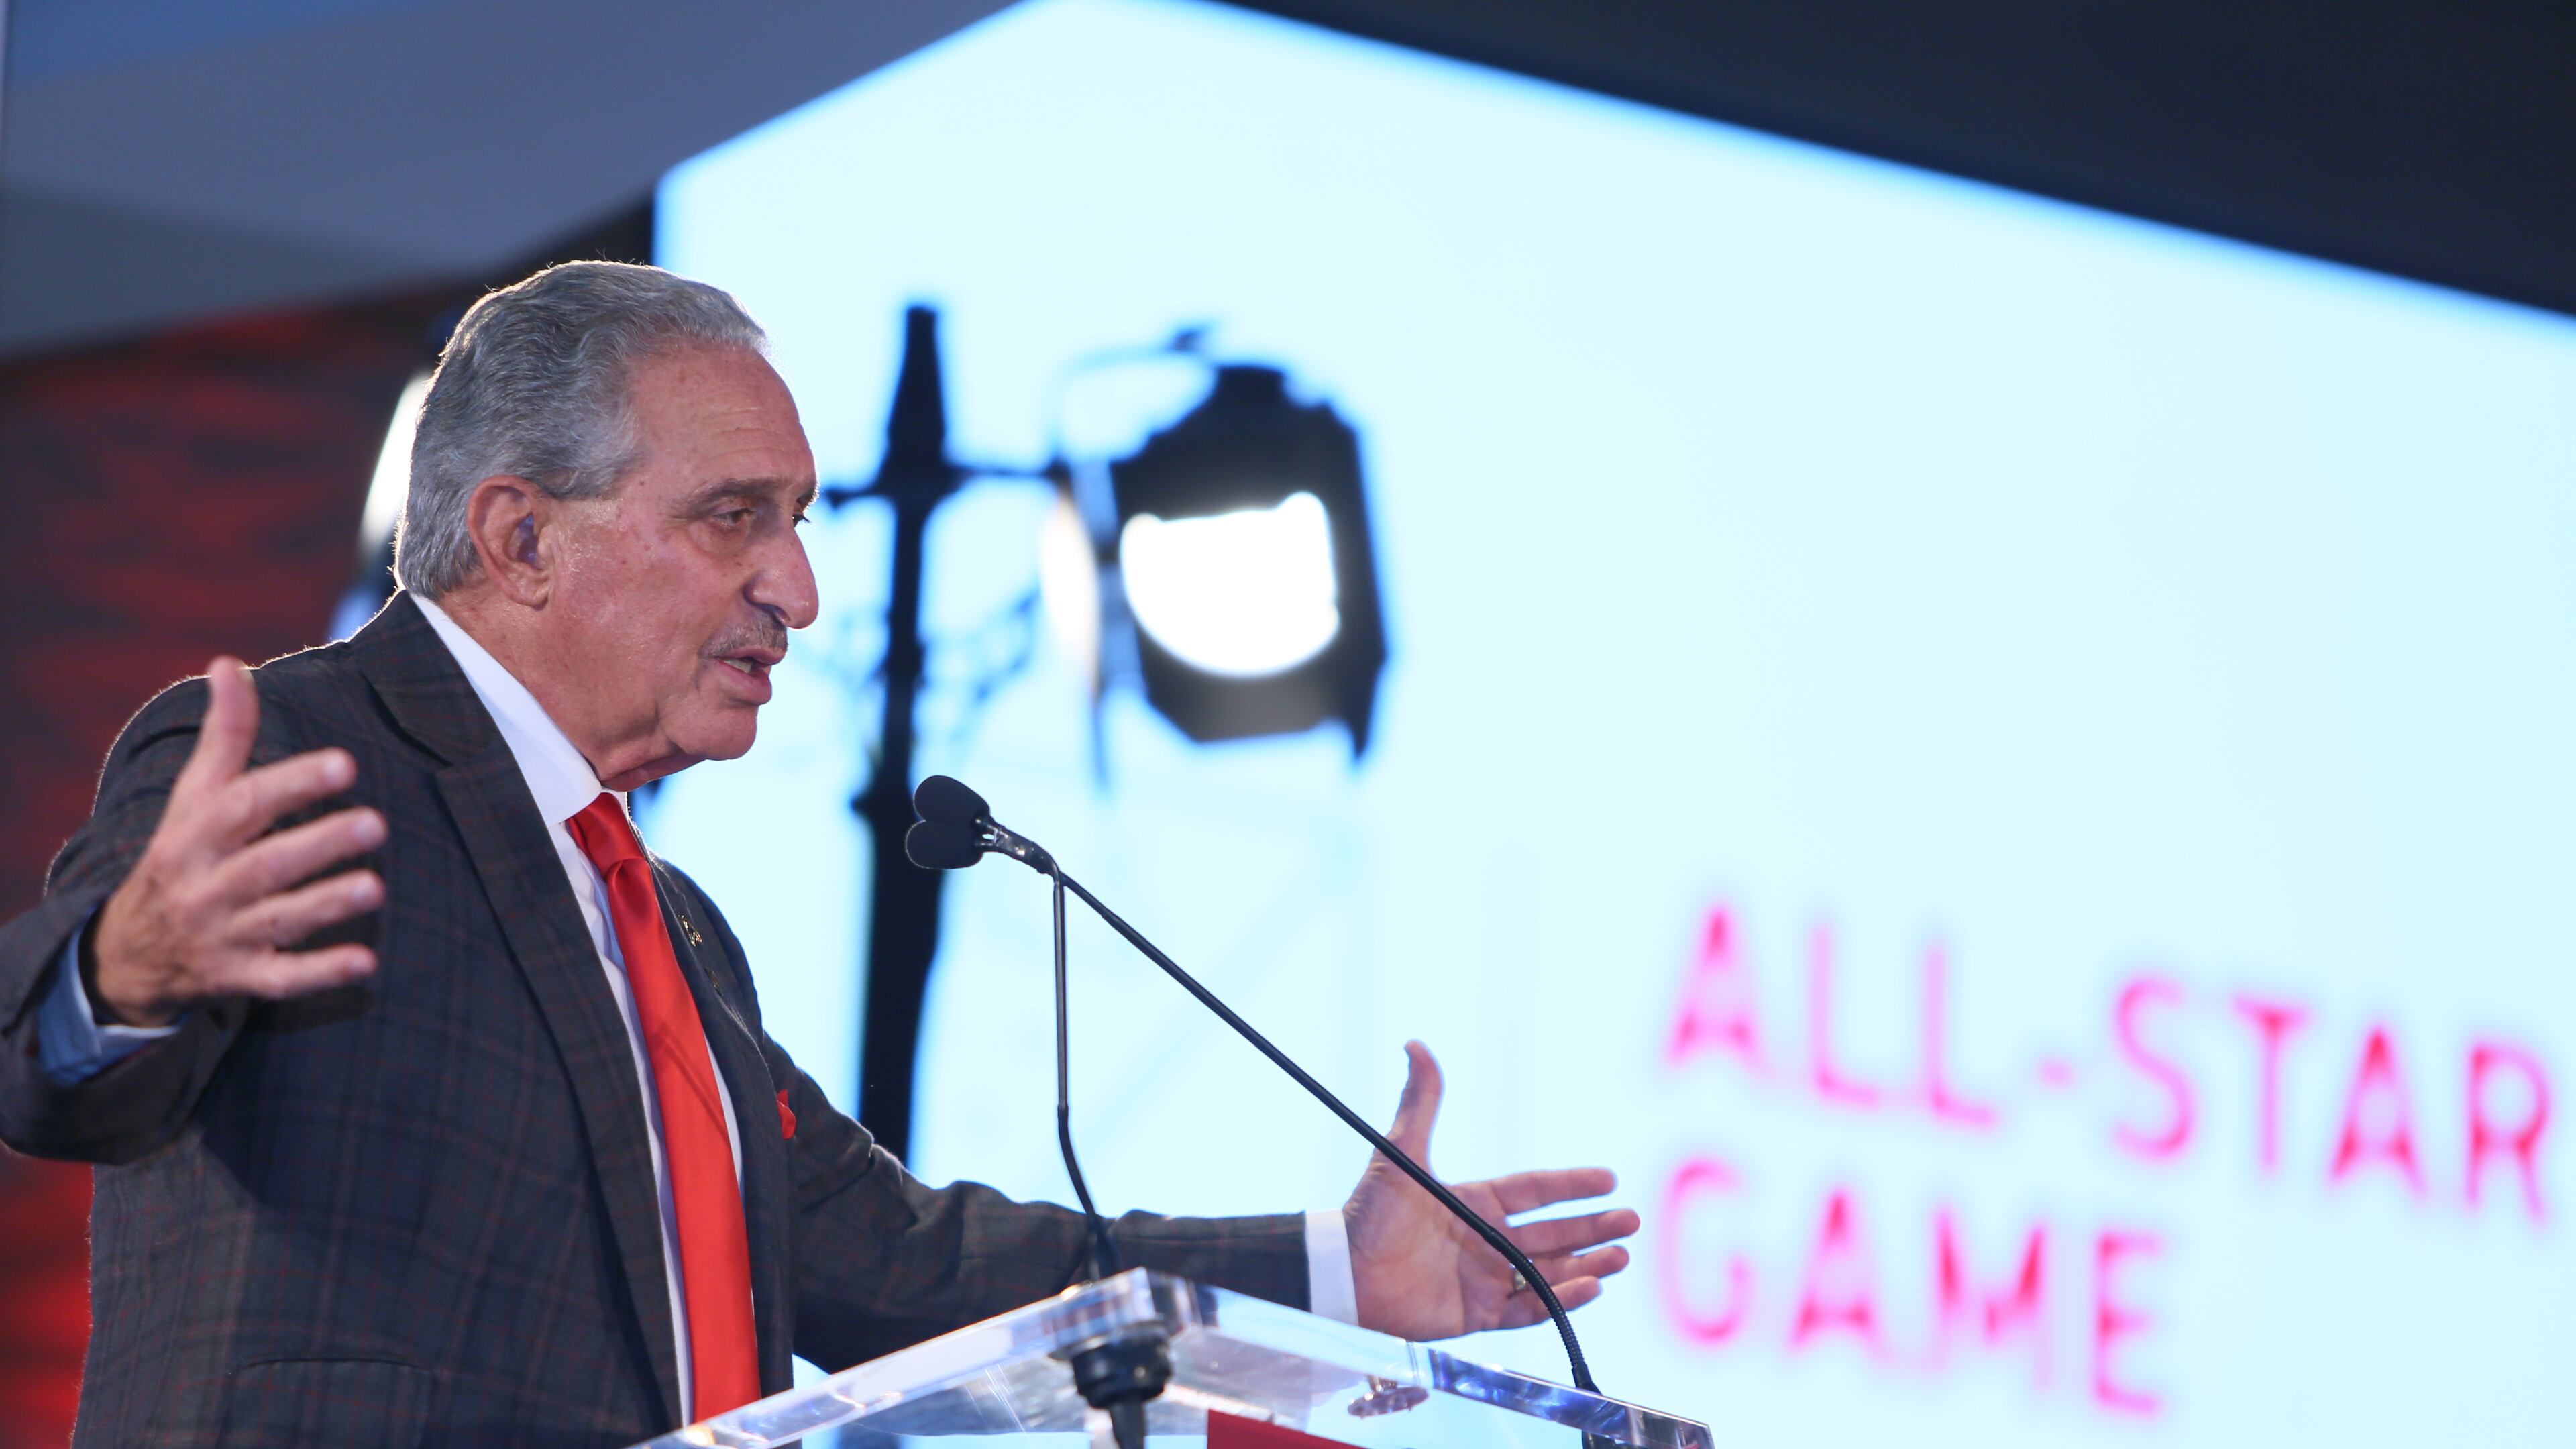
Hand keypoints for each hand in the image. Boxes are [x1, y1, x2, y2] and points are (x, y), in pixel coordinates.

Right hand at [89, 657, 384, 1026]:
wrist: (126, 952)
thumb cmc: (180, 855)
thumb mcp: (192, 798)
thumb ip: (223, 736)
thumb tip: (229, 662)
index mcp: (195, 834)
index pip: (244, 804)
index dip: (293, 783)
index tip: (344, 764)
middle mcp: (206, 884)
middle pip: (265, 863)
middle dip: (319, 844)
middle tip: (376, 823)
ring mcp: (222, 934)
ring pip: (278, 919)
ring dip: (326, 904)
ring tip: (375, 887)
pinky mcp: (239, 977)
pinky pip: (281, 979)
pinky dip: (320, 973)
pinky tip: (365, 964)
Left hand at [1343, 1041, 1637, 1339]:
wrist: (1342, 1273)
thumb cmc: (1368, 1214)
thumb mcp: (1400, 1153)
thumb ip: (1420, 1102)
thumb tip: (1415, 1043)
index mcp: (1475, 1202)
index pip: (1535, 1190)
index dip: (1572, 1185)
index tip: (1608, 1179)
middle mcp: (1486, 1239)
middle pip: (1553, 1231)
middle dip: (1593, 1227)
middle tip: (1631, 1221)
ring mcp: (1485, 1277)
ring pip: (1549, 1270)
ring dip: (1588, 1262)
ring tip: (1621, 1256)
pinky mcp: (1477, 1314)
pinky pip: (1529, 1308)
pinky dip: (1561, 1300)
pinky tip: (1590, 1287)